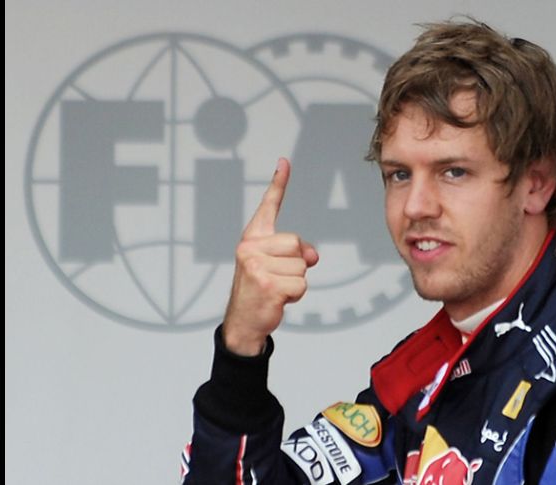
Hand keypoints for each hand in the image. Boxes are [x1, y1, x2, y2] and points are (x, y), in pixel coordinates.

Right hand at [222, 158, 318, 355]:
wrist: (243, 322)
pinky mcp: (267, 284)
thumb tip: (312, 255)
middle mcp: (250, 248)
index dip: (279, 183)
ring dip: (296, 282)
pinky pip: (301, 284)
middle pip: (297, 243)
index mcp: (252, 238)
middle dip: (296, 264)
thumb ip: (295, 253)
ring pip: (302, 266)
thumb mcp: (276, 266)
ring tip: (276, 289)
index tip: (285, 162)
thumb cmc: (260, 290)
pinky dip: (296, 295)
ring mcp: (257, 266)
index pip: (269, 206)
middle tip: (277, 277)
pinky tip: (278, 299)